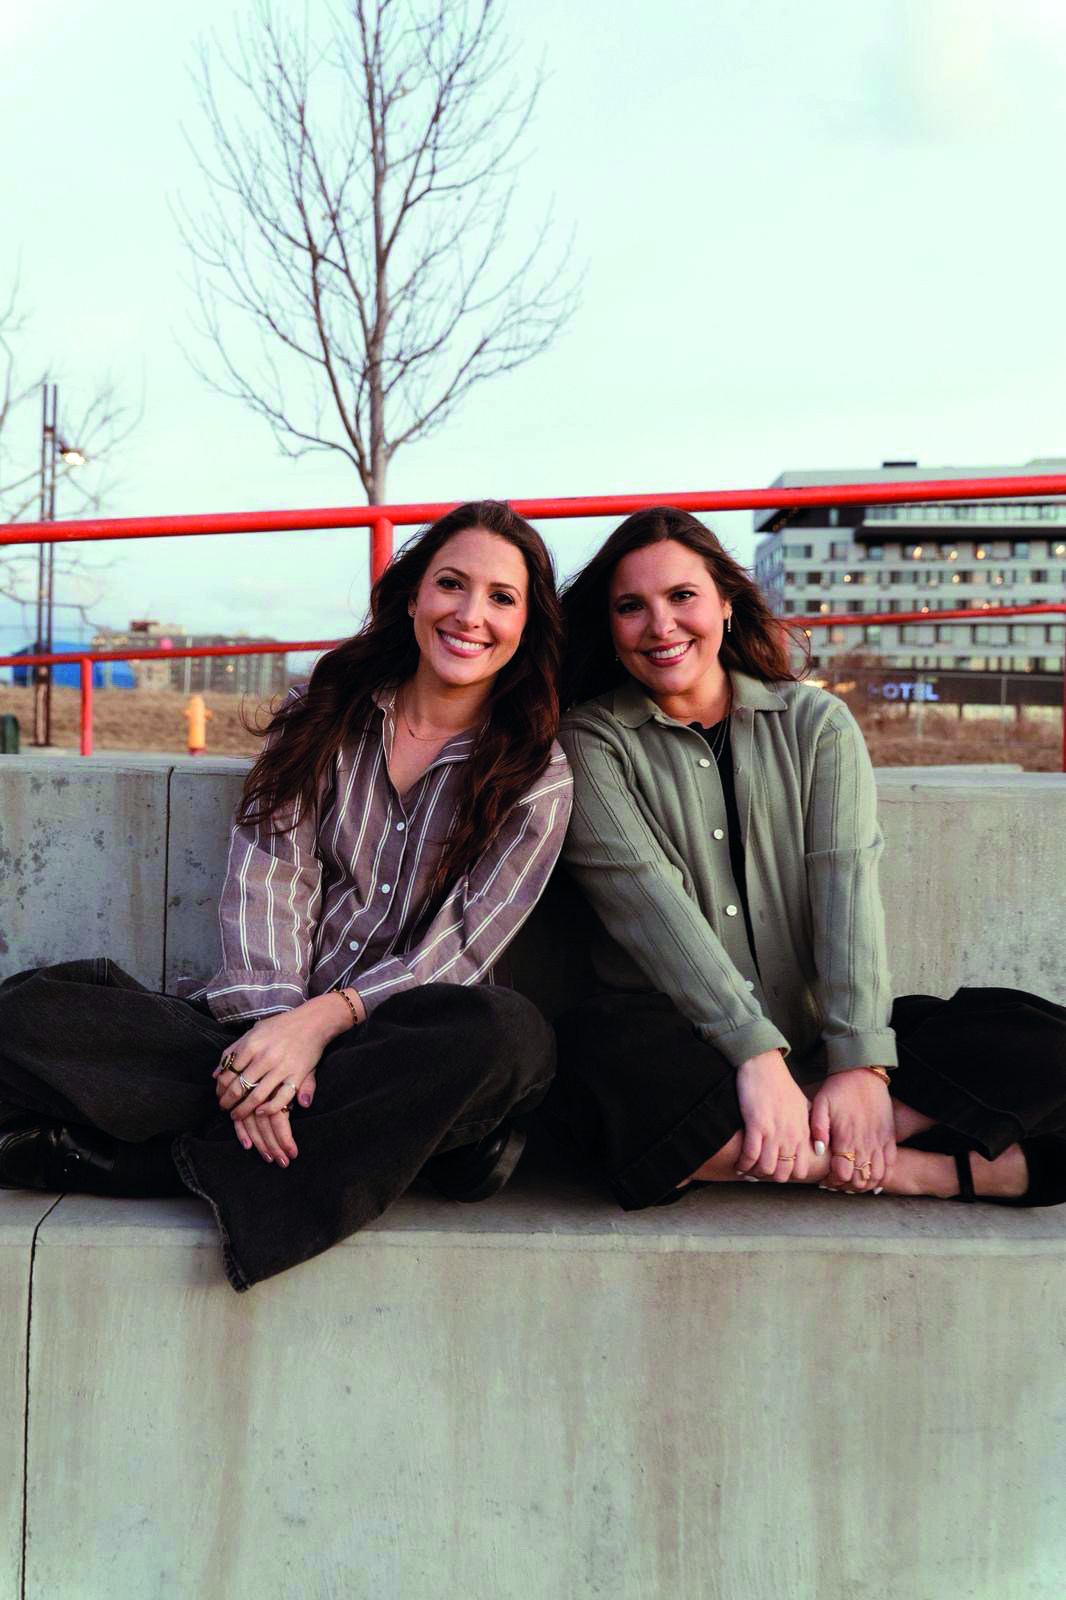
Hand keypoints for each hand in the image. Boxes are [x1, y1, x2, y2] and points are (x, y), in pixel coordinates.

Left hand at [213, 992, 358, 1159]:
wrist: (313, 1021)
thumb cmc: (281, 1026)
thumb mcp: (253, 1032)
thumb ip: (233, 1051)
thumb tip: (215, 1073)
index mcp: (251, 1045)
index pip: (228, 1073)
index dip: (220, 1088)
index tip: (219, 1095)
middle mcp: (264, 1057)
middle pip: (238, 1087)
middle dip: (228, 1102)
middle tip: (224, 1108)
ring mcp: (281, 1068)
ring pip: (256, 1097)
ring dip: (243, 1110)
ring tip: (237, 1115)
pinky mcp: (297, 1076)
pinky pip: (280, 1099)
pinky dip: (268, 1109)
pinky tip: (260, 1112)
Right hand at [735, 1049, 817, 1181]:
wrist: (764, 1064)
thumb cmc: (781, 1084)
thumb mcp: (803, 1106)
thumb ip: (812, 1128)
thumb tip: (818, 1148)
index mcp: (802, 1132)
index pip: (801, 1170)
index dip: (788, 1173)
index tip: (776, 1167)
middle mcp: (791, 1135)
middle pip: (783, 1174)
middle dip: (770, 1175)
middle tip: (759, 1168)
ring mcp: (774, 1132)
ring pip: (767, 1169)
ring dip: (755, 1171)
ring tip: (747, 1166)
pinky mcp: (756, 1125)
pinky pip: (750, 1156)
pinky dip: (743, 1163)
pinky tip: (739, 1160)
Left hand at [809, 1069, 895, 1192]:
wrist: (863, 1074)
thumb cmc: (838, 1088)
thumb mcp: (821, 1103)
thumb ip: (818, 1128)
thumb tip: (818, 1150)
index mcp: (846, 1137)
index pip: (842, 1174)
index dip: (833, 1181)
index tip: (825, 1178)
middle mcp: (865, 1143)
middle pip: (859, 1180)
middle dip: (847, 1186)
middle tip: (837, 1182)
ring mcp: (879, 1141)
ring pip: (876, 1176)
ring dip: (864, 1184)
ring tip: (852, 1181)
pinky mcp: (889, 1138)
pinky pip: (890, 1165)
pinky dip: (882, 1175)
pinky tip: (871, 1175)